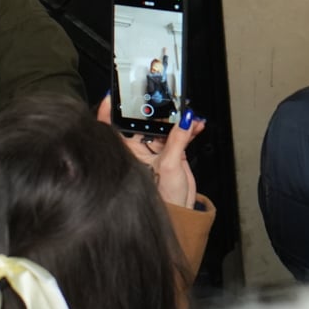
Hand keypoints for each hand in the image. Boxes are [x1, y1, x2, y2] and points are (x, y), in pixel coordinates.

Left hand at [99, 94, 201, 208]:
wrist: (182, 212)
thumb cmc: (165, 199)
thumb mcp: (169, 166)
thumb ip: (178, 140)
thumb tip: (185, 120)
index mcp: (130, 153)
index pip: (114, 128)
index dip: (111, 111)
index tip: (114, 96)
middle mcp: (140, 150)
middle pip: (144, 122)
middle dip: (157, 110)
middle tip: (169, 100)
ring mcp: (156, 150)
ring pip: (165, 127)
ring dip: (179, 120)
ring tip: (190, 116)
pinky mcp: (171, 152)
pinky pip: (180, 134)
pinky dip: (189, 128)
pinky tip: (197, 125)